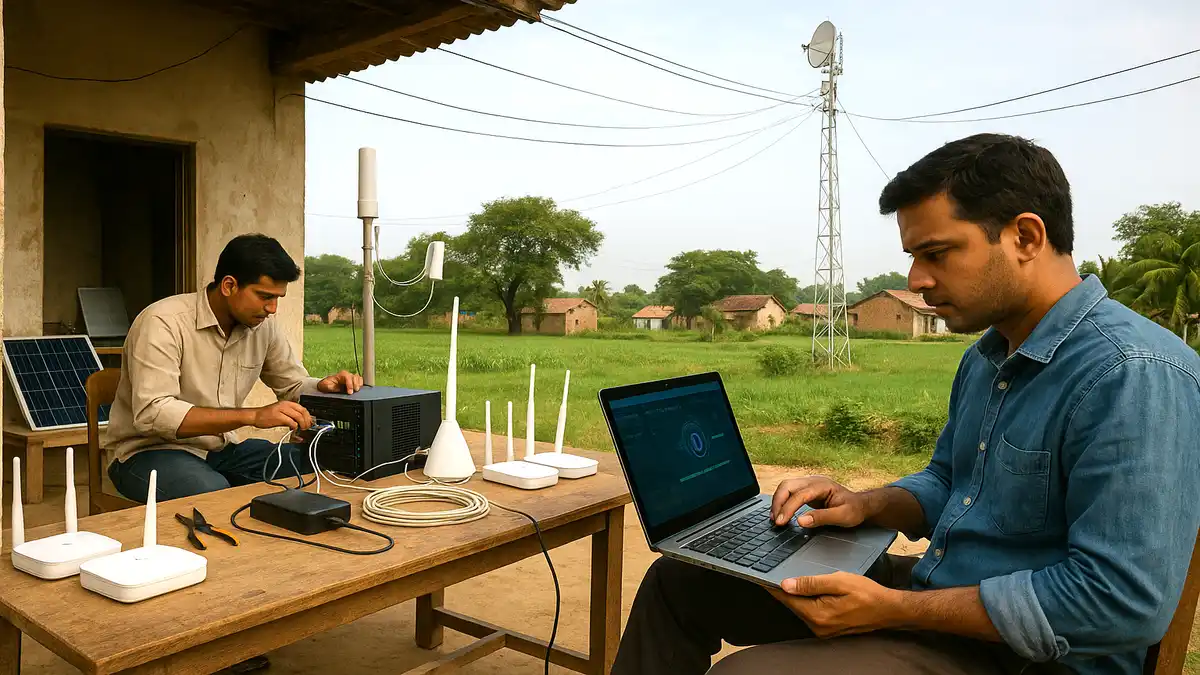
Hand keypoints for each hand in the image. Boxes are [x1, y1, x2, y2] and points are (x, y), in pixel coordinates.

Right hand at [253, 401, 312, 430]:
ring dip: (302, 424)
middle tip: (307, 427)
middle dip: (307, 421)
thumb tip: (301, 422)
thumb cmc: (268, 415)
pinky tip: (293, 430)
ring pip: (298, 416)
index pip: (303, 408)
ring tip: (301, 429)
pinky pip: (291, 422)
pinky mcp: (278, 417)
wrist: (255, 416)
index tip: (310, 423)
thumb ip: (291, 415)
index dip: (308, 416)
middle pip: (302, 412)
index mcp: (288, 403)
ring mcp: (282, 410)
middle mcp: (285, 405)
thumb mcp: (282, 412)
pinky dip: (294, 427)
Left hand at [318, 370, 362, 393]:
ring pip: (358, 378)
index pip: (348, 377)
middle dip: (355, 384)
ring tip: (357, 390)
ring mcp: (351, 378)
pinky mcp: (354, 382)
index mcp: (341, 375)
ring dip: (359, 384)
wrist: (327, 386)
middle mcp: (347, 375)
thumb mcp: (326, 385)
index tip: (350, 392)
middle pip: (355, 377)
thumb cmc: (327, 385)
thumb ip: (330, 386)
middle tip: (354, 391)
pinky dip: (361, 385)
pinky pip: (360, 381)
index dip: (350, 384)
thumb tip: (335, 388)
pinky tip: (358, 389)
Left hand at [768, 572, 901, 637]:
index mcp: (818, 614)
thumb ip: (811, 583)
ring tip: (785, 578)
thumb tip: (786, 584)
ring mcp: (823, 630)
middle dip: (782, 589)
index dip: (772, 586)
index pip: (787, 599)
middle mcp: (818, 626)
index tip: (760, 576)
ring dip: (793, 595)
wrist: (889, 610)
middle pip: (791, 604)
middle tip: (771, 572)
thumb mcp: (838, 581)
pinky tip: (804, 590)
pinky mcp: (828, 629)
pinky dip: (804, 601)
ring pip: (800, 609)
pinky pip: (810, 613)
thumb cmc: (867, 593)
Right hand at [771, 476, 869, 527]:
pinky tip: (780, 513)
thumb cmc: (854, 510)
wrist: (860, 505)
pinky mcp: (806, 490)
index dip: (788, 508)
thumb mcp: (842, 516)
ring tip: (775, 518)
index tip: (781, 522)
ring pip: (785, 487)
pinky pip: (789, 492)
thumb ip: (821, 518)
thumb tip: (800, 521)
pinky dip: (782, 502)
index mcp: (822, 485)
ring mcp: (809, 484)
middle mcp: (813, 481)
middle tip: (775, 520)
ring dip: (777, 501)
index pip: (799, 495)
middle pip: (787, 486)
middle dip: (778, 502)